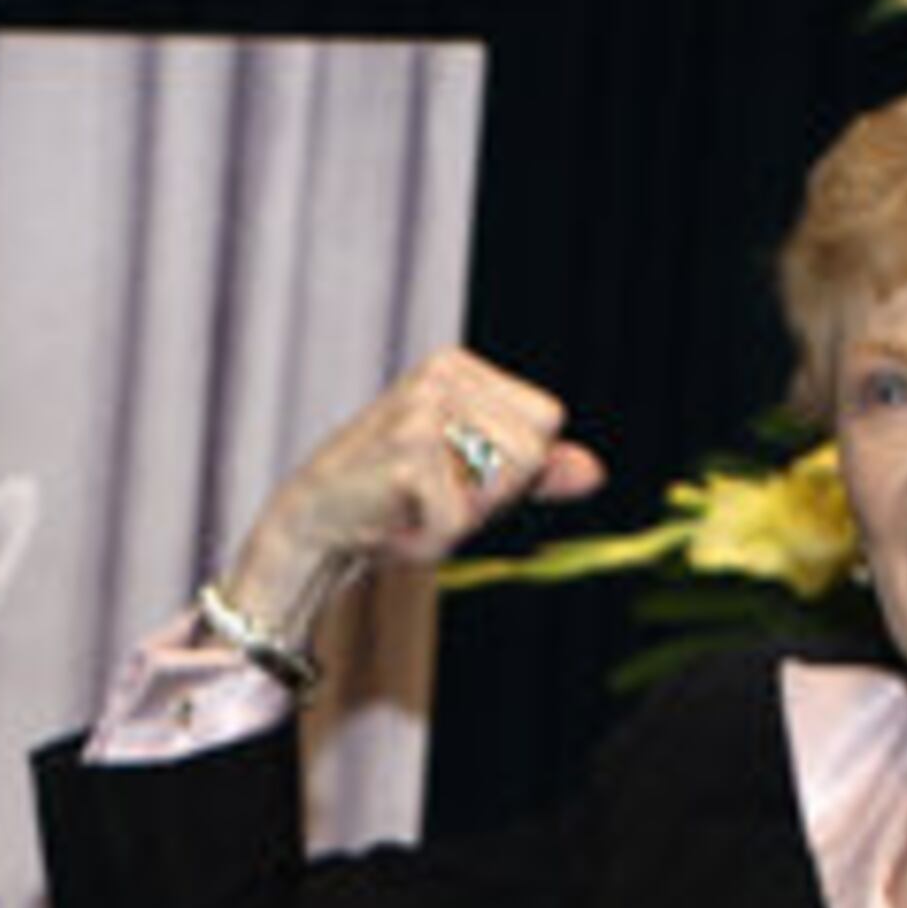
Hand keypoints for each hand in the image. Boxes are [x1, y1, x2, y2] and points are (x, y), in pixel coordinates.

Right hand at [219, 347, 606, 635]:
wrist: (311, 526)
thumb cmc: (394, 504)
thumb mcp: (472, 482)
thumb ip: (532, 473)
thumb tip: (595, 472)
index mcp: (460, 367)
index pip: (547, 420)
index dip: (517, 469)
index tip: (456, 477)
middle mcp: (443, 374)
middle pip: (533, 450)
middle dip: (492, 496)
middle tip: (430, 497)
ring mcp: (423, 407)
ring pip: (506, 480)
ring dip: (462, 519)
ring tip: (413, 509)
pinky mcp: (407, 450)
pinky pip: (461, 518)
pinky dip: (430, 540)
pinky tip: (393, 526)